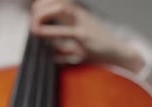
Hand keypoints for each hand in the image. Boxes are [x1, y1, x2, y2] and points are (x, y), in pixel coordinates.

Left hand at [30, 0, 144, 72]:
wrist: (119, 54)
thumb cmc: (100, 51)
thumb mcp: (79, 47)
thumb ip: (64, 49)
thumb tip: (51, 56)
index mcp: (78, 14)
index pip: (57, 0)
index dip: (42, 5)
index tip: (33, 18)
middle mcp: (80, 14)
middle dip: (39, 7)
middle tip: (32, 23)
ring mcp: (83, 23)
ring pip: (60, 6)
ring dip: (43, 14)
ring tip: (34, 27)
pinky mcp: (84, 36)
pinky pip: (64, 30)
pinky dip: (48, 30)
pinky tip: (39, 33)